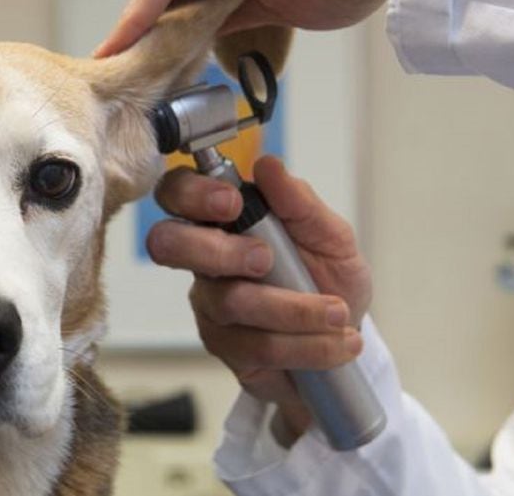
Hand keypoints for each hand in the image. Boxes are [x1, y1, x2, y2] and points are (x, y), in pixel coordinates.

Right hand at [146, 156, 371, 441]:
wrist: (346, 337)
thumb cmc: (331, 278)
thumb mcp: (332, 236)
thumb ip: (300, 203)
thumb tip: (268, 165)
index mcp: (224, 220)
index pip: (177, 193)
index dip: (191, 194)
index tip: (232, 203)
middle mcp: (206, 260)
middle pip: (167, 244)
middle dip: (217, 249)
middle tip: (265, 259)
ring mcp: (210, 305)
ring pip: (229, 302)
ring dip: (294, 309)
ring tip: (338, 313)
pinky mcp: (225, 347)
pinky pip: (255, 345)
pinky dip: (306, 344)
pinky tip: (335, 343)